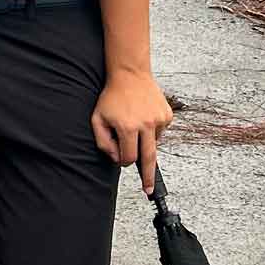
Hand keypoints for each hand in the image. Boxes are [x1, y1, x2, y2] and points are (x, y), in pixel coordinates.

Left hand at [90, 71, 172, 192]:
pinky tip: (144, 117)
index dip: (124, 160)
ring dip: (144, 141)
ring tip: (135, 123)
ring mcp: (159, 120)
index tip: (123, 161)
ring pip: (153, 144)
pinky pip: (160, 132)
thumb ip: (103, 142)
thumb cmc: (112, 97)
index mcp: (127, 127)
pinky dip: (152, 130)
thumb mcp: (98, 119)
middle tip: (149, 190)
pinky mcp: (167, 115)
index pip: (129, 158)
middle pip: (149, 159)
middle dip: (149, 177)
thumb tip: (116, 159)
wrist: (130, 74)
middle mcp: (146, 125)